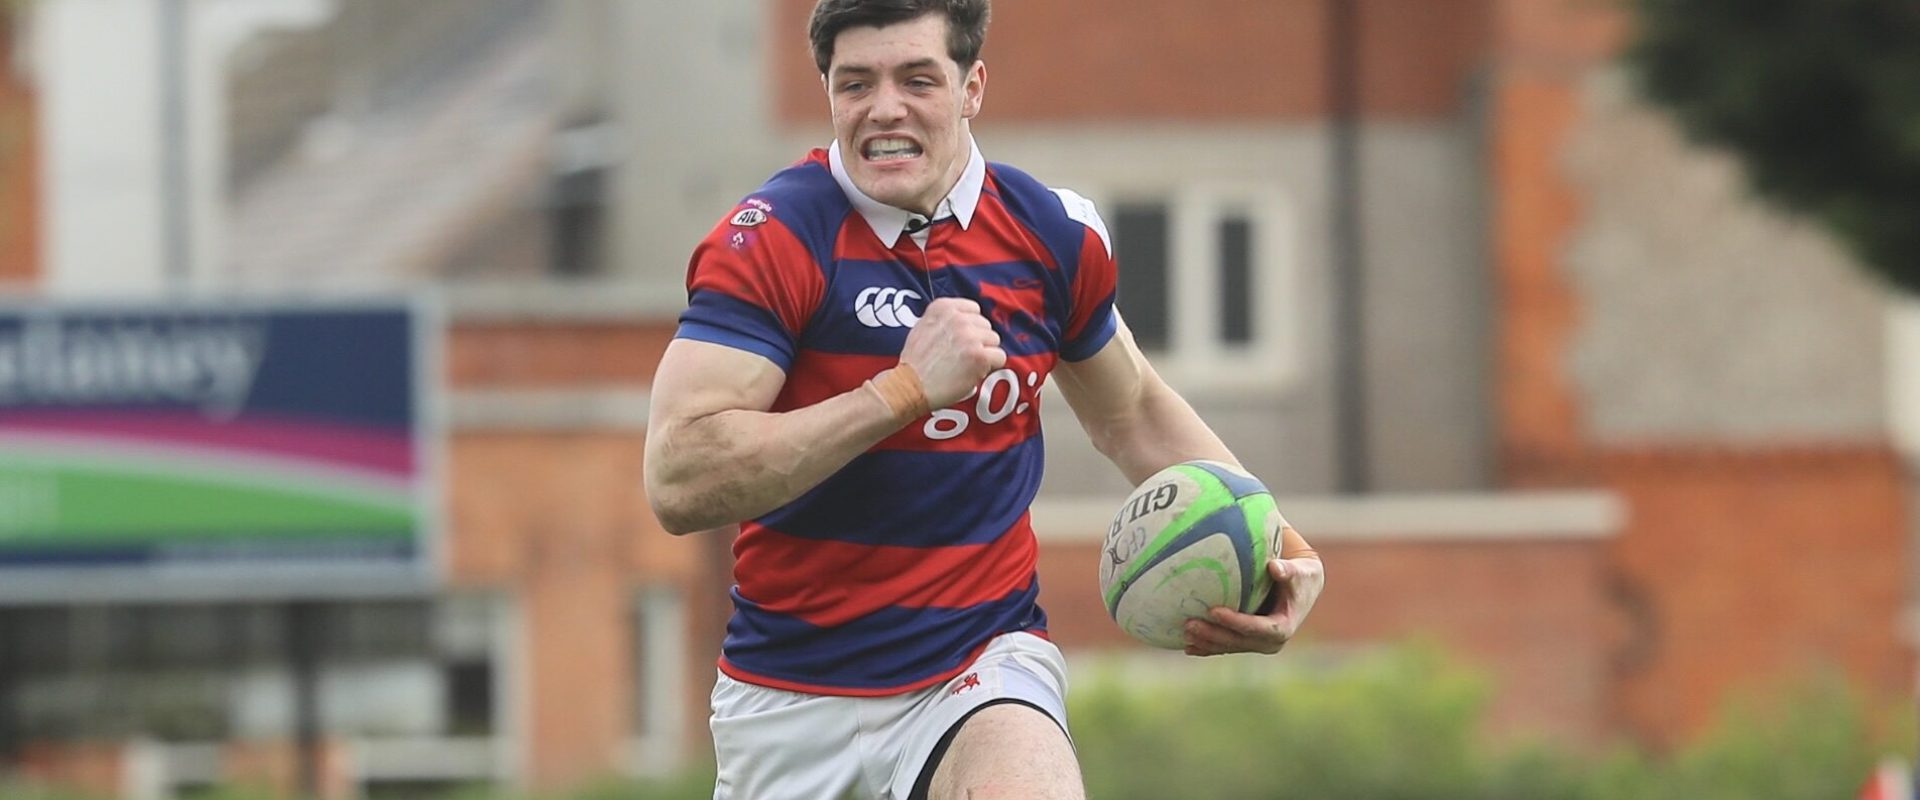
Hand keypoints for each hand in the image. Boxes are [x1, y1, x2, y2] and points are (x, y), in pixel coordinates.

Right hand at [899, 298, 1005, 406]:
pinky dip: (990, 367)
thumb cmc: (915, 362)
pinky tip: (973, 372)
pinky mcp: (979, 355)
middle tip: (961, 357)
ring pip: (994, 341)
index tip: (961, 340)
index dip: (970, 327)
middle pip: (985, 325)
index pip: (973, 309)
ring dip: (984, 354)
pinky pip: (999, 357)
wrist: (909, 386)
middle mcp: (957, 318)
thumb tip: (968, 320)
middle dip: (978, 341)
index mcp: (942, 307)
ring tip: (965, 365)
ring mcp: (970, 336)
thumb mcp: (923, 326)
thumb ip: (945, 319)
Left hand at [1183, 556, 1324, 655]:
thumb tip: (1274, 567)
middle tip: (1189, 624)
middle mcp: (1270, 641)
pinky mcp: (1247, 643)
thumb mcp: (1299, 572)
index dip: (1235, 622)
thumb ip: (1288, 571)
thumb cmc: (1300, 576)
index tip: (1214, 611)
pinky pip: (1225, 647)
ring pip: (1228, 646)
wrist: (1302, 590)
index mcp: (1283, 627)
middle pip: (1238, 641)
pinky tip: (1187, 646)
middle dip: (1213, 635)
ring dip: (1206, 642)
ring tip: (1184, 632)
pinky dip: (1207, 647)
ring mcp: (1257, 645)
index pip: (1257, 628)